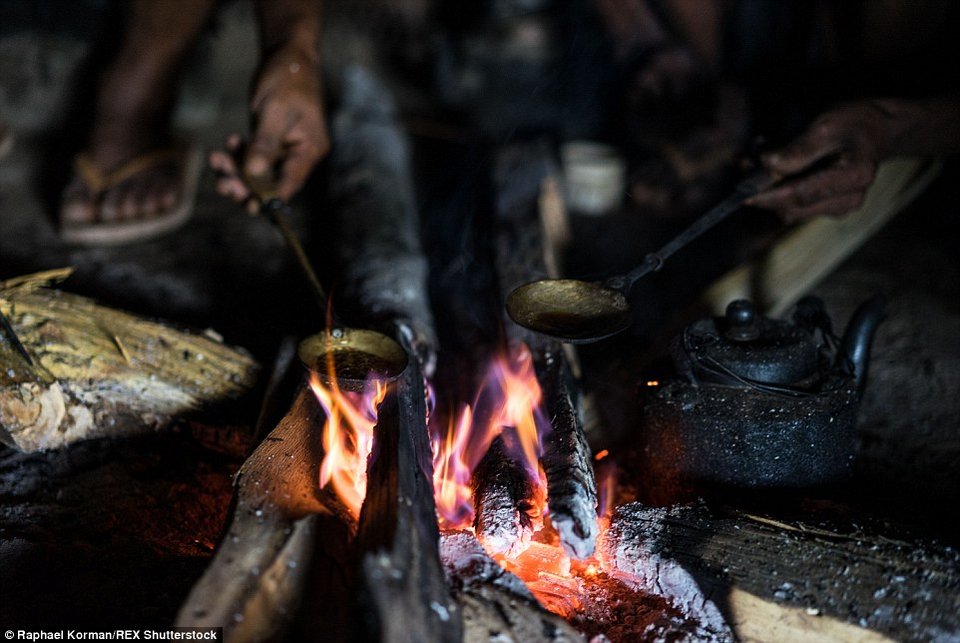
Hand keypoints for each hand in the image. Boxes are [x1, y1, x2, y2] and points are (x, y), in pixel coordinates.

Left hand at [210, 48, 328, 208]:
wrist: (288, 54)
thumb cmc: (288, 78)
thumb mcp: (275, 110)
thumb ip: (265, 143)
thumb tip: (254, 174)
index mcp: (309, 150)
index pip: (289, 183)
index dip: (269, 198)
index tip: (247, 204)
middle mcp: (299, 154)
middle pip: (272, 183)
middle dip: (246, 186)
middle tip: (222, 184)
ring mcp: (285, 149)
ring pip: (259, 173)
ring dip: (236, 170)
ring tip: (216, 159)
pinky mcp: (271, 141)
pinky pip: (253, 157)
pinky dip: (238, 154)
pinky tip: (229, 142)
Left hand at [747, 102, 900, 222]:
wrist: (876, 131)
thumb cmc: (855, 124)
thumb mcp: (827, 126)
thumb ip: (800, 149)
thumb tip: (769, 165)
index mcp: (855, 177)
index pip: (803, 195)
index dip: (770, 195)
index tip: (744, 192)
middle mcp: (849, 200)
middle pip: (793, 208)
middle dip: (764, 191)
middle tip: (744, 164)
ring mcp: (838, 207)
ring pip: (789, 210)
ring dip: (767, 190)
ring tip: (754, 159)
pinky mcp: (827, 208)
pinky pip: (794, 206)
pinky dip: (777, 190)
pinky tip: (769, 167)